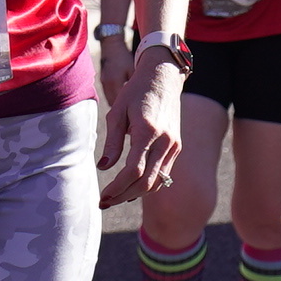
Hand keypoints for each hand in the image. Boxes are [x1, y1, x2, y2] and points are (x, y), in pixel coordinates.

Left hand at [95, 41, 185, 208]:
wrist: (164, 78)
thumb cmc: (136, 92)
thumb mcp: (118, 112)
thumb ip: (112, 141)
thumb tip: (104, 167)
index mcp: (148, 131)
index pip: (133, 170)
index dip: (117, 187)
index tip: (103, 195)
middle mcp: (165, 142)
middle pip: (146, 182)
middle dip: (123, 196)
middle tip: (105, 203)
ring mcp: (174, 146)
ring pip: (157, 182)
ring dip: (135, 194)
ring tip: (115, 198)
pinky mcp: (177, 147)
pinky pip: (164, 173)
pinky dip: (148, 185)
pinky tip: (132, 188)